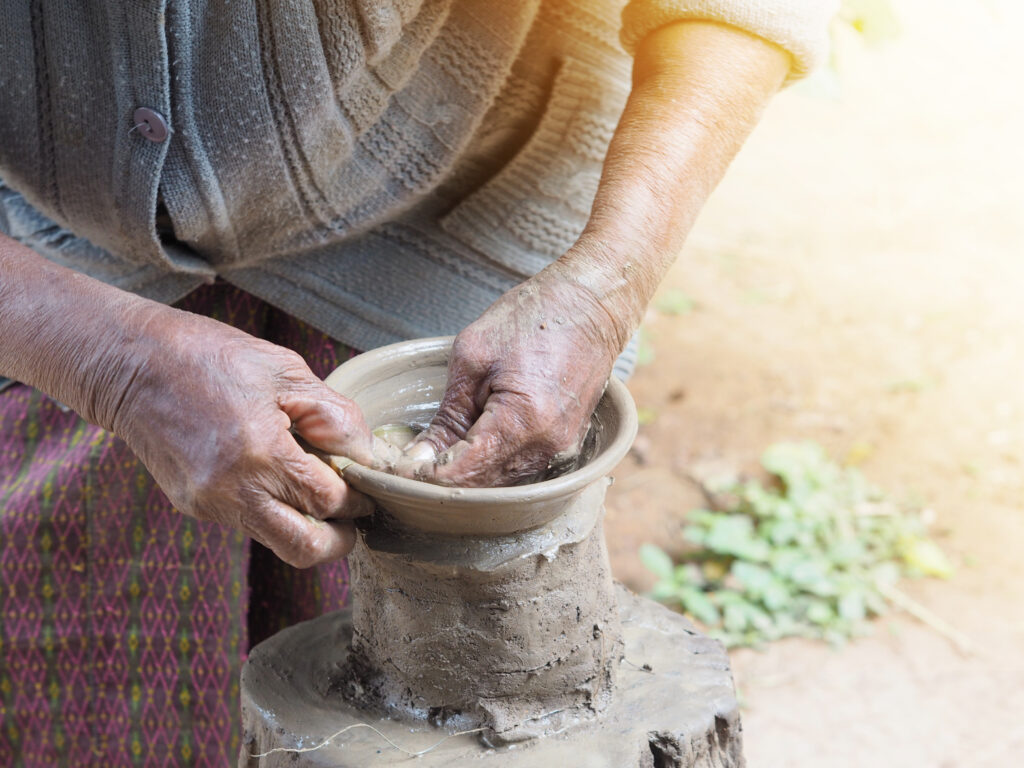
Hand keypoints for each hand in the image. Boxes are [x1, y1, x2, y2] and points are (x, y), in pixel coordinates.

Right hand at [106, 306, 375, 567]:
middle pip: (305, 549)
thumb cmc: (209, 356)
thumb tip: (365, 456)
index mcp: (261, 453)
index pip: (328, 502)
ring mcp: (209, 504)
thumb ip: (335, 417)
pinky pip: (248, 521)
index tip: (366, 485)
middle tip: (353, 514)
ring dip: (306, 525)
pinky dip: (272, 507)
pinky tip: (274, 472)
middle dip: (339, 540)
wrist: (129, 363)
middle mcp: (232, 491)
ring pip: (275, 540)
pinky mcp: (193, 506)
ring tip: (315, 487)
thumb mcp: (286, 371)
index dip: (357, 497)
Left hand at [400, 263, 626, 486]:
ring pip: (500, 482)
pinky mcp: (564, 443)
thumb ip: (448, 415)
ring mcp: (560, 449)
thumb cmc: (534, 316)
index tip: (396, 469)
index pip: (463, 473)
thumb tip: (420, 458)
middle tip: (405, 462)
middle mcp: (547, 446)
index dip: (425, 477)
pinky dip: (489, 463)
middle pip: (482, 485)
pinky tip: (467, 445)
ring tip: (432, 451)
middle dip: (440, 479)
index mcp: (523, 422)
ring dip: (465, 474)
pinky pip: (519, 467)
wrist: (593, 304)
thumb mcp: (473, 356)